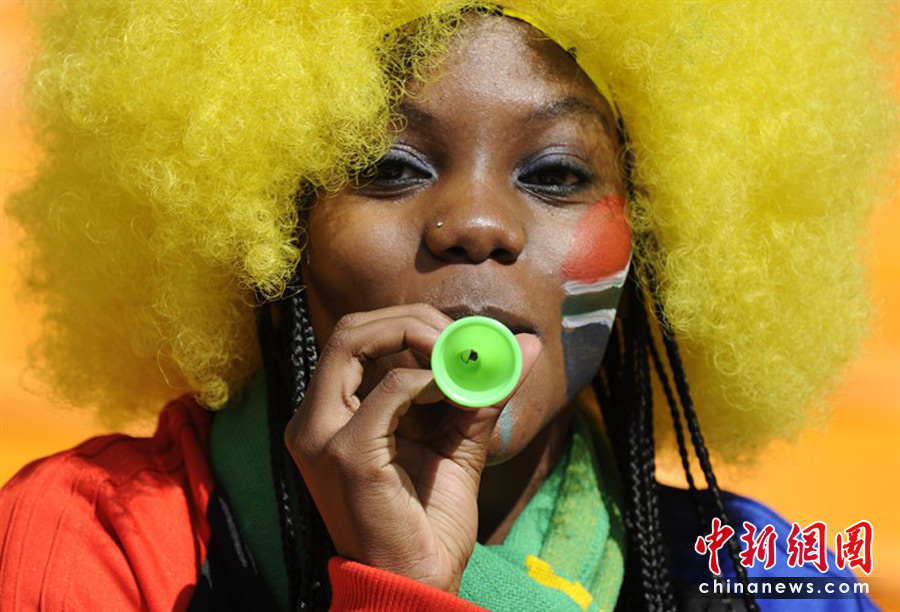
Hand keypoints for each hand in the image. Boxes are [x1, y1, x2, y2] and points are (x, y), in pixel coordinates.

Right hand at [283, 303, 540, 593]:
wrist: (416, 584)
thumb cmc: (428, 521)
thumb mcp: (457, 442)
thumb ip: (480, 391)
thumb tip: (523, 344)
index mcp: (331, 415)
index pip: (356, 340)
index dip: (408, 324)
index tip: (457, 336)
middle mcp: (314, 420)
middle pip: (349, 330)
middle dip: (410, 320)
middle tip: (457, 337)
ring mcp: (323, 436)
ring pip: (354, 341)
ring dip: (416, 335)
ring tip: (455, 357)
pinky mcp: (347, 453)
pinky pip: (389, 390)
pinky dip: (427, 379)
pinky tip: (449, 394)